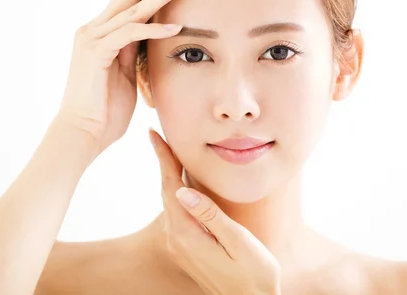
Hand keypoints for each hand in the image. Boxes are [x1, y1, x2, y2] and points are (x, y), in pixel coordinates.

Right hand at [57, 0, 188, 156]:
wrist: (82, 134)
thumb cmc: (104, 110)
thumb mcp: (125, 73)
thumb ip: (133, 50)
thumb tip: (148, 34)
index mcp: (103, 32)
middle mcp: (95, 28)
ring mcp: (93, 39)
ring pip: (133, 9)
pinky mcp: (97, 54)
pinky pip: (130, 36)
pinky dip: (153, 30)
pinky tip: (176, 25)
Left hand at [149, 129, 281, 294]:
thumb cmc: (254, 274)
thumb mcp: (238, 243)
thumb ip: (210, 216)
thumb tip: (182, 190)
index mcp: (187, 233)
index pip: (170, 186)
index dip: (163, 158)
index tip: (153, 133)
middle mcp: (176, 239)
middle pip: (165, 191)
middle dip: (163, 161)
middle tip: (157, 135)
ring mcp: (179, 245)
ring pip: (169, 201)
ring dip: (168, 175)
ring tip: (167, 152)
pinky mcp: (187, 249)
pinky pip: (176, 212)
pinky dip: (175, 191)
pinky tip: (180, 184)